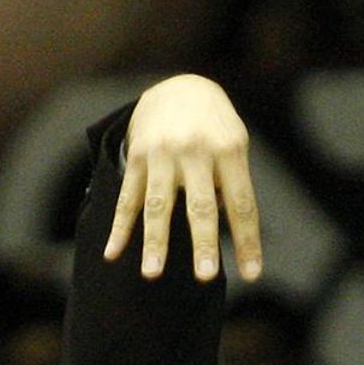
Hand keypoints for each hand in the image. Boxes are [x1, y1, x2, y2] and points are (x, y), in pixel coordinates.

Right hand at [103, 74, 261, 283]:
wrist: (179, 86)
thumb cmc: (216, 130)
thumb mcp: (234, 145)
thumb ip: (231, 186)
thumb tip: (218, 229)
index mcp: (228, 150)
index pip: (241, 205)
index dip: (247, 242)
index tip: (251, 275)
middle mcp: (195, 150)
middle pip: (200, 206)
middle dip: (203, 243)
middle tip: (206, 277)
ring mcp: (163, 153)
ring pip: (159, 205)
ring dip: (155, 242)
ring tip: (152, 274)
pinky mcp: (138, 156)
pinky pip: (128, 197)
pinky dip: (119, 228)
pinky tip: (113, 253)